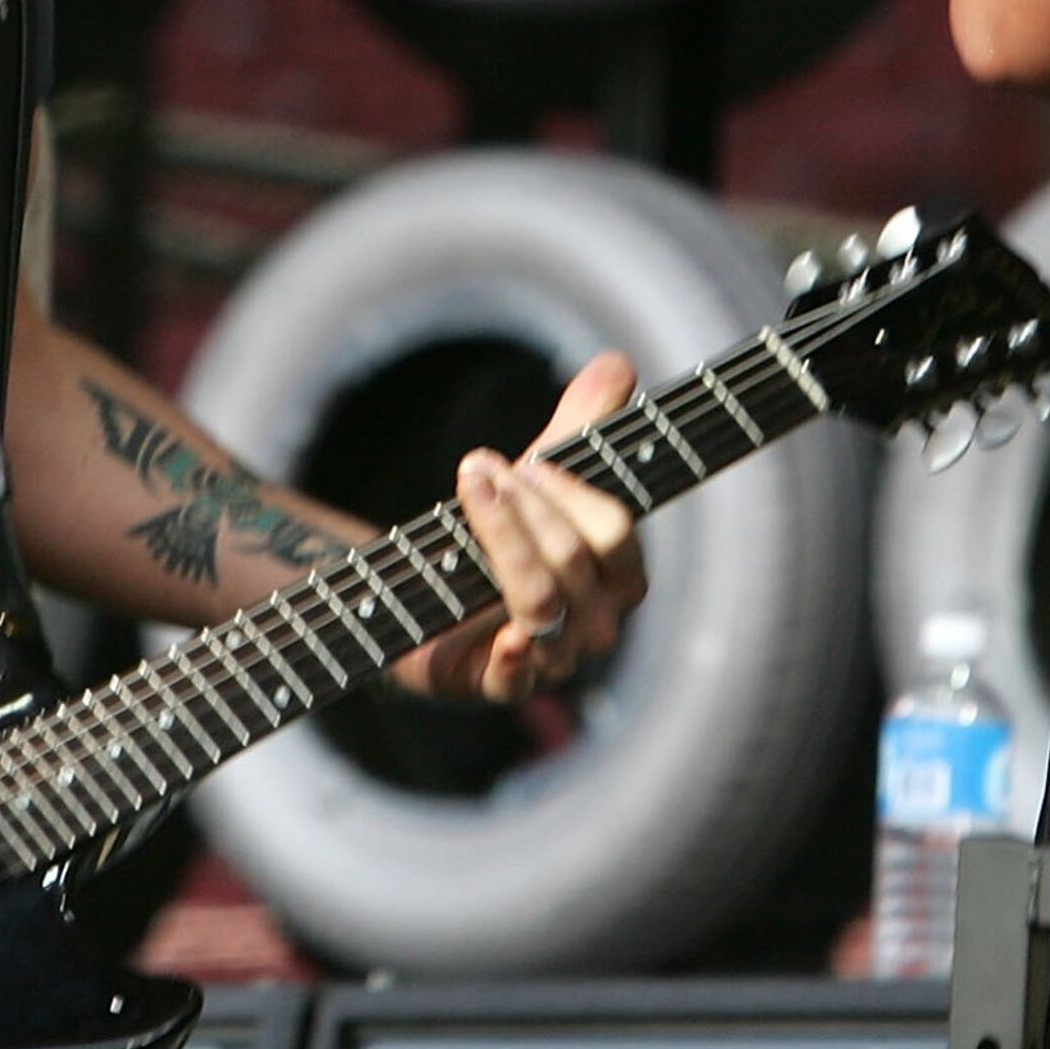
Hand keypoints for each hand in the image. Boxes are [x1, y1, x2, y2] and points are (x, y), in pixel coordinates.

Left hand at [410, 352, 647, 700]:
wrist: (431, 601)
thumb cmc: (502, 537)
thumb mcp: (537, 476)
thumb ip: (580, 423)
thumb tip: (618, 363)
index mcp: (618, 577)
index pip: (616, 534)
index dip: (568, 492)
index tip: (526, 460)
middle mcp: (595, 623)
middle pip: (580, 559)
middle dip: (527, 505)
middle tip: (480, 469)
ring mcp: (551, 658)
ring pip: (543, 602)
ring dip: (503, 540)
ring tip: (469, 495)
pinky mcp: (498, 684)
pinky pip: (518, 680)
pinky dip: (516, 657)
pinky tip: (503, 639)